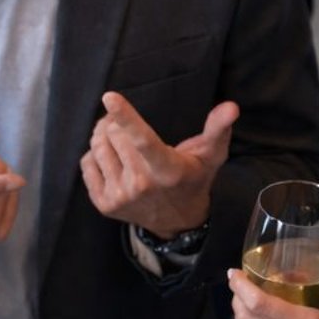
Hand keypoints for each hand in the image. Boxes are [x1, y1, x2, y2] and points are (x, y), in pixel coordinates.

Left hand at [80, 94, 236, 238]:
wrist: (178, 221)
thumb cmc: (193, 178)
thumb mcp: (210, 156)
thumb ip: (218, 129)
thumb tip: (231, 106)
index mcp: (167, 170)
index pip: (143, 140)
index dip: (126, 117)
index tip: (109, 97)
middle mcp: (141, 185)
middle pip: (114, 135)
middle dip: (116, 123)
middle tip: (125, 124)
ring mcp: (120, 197)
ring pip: (98, 147)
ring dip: (104, 136)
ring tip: (118, 138)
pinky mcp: (104, 204)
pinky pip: (87, 164)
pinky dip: (95, 155)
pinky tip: (113, 159)